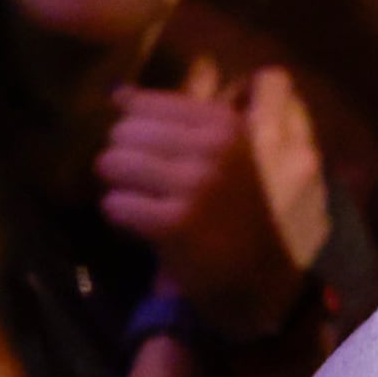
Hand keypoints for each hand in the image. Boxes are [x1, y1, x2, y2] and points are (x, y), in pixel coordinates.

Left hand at [99, 61, 331, 338]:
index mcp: (227, 124)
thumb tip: (117, 91)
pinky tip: (143, 226)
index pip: (145, 103)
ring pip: (113, 164)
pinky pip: (116, 205)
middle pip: (123, 131)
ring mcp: (196, 186)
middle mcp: (215, 148)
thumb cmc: (245, 215)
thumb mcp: (233, 152)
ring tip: (144, 202)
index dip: (134, 128)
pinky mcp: (176, 225)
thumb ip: (182, 116)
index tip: (147, 153)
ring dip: (120, 186)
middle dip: (125, 157)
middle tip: (147, 183)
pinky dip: (121, 216)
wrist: (265, 285)